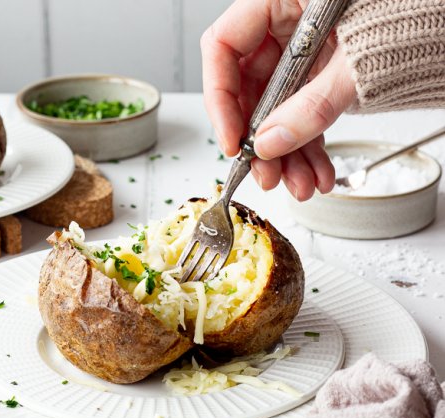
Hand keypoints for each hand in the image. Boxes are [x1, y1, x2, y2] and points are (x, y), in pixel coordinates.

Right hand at [201, 0, 356, 200]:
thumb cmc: (413, 10)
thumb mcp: (355, 61)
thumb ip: (309, 106)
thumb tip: (269, 145)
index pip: (223, 48)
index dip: (219, 99)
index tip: (233, 142)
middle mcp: (284, 25)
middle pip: (248, 89)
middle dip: (261, 141)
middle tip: (267, 175)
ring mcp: (302, 53)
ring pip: (276, 111)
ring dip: (287, 155)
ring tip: (300, 185)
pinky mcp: (321, 75)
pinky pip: (304, 115)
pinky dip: (310, 146)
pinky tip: (317, 172)